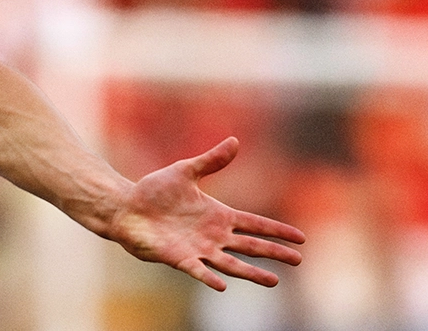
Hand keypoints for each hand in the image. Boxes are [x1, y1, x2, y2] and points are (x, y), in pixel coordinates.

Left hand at [103, 137, 305, 290]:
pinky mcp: (179, 259)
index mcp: (219, 216)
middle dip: (275, 253)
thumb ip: (211, 161)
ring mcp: (198, 249)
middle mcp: (213, 236)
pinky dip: (209, 278)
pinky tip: (223, 286)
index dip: (277, 231)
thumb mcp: (186, 171)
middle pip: (251, 246)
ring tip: (273, 281)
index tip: (301, 238)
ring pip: (231, 264)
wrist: (126, 207)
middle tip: (299, 260)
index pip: (255, 224)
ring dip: (251, 273)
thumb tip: (235, 141)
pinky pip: (198, 271)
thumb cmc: (154, 191)